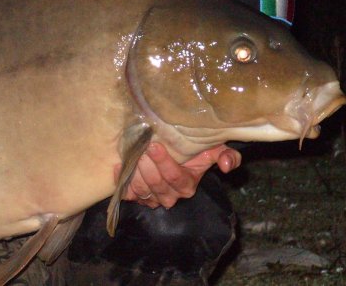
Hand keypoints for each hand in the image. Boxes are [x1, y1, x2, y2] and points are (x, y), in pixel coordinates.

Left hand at [119, 143, 240, 208]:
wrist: (176, 160)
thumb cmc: (194, 153)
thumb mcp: (212, 151)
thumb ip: (226, 155)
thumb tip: (227, 166)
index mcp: (187, 185)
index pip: (175, 177)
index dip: (164, 163)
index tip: (154, 145)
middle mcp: (170, 196)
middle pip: (156, 183)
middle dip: (147, 166)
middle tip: (140, 147)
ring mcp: (153, 199)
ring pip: (142, 189)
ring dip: (135, 172)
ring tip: (131, 154)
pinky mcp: (137, 198)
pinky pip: (127, 193)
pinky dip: (122, 180)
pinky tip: (119, 166)